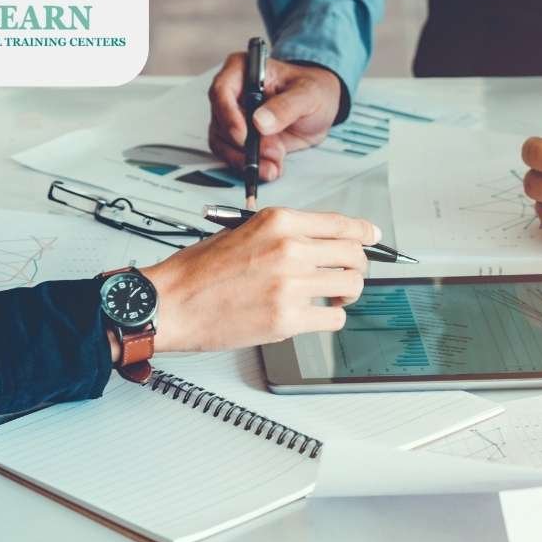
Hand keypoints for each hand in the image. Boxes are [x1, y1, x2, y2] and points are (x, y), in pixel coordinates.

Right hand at [106, 208, 378, 358]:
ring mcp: (291, 285)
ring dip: (345, 295)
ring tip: (330, 299)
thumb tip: (320, 242)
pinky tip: (313, 316)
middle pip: (353, 255)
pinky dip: (329, 319)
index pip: (341, 224)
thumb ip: (284, 234)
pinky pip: (333, 319)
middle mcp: (290, 249)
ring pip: (350, 287)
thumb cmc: (198, 271)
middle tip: (348, 276)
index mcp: (279, 222)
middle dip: (357, 267)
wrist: (169, 302)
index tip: (372, 238)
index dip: (364, 233)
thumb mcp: (243, 231)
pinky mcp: (288, 318)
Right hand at [208, 53, 341, 180]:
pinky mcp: (240, 139)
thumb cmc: (313, 91)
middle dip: (243, 144)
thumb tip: (260, 122)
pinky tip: (270, 169)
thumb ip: (285, 106)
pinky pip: (234, 156)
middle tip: (271, 153)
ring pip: (223, 143)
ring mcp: (233, 117)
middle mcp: (233, 93)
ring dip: (246, 159)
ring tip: (273, 166)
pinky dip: (251, 166)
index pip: (221, 91)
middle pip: (220, 121)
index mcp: (243, 70)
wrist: (320, 110)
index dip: (228, 115)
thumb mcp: (308, 94)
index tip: (243, 136)